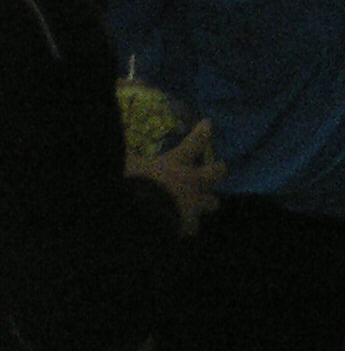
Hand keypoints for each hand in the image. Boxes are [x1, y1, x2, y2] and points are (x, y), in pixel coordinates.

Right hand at [126, 119, 223, 236]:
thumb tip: (120, 138)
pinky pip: (191, 227)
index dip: (202, 132)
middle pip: (216, 172)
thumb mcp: (127, 164)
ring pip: (212, 203)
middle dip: (217, 169)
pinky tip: (180, 227)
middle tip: (217, 168)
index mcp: (176, 163)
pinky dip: (186, 226)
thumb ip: (127, 153)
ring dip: (205, 202)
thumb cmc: (134, 185)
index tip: (208, 123)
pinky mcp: (187, 226)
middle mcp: (191, 182)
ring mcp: (193, 205)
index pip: (195, 142)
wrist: (141, 216)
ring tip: (200, 204)